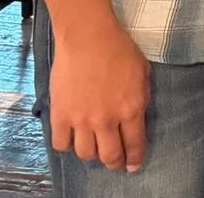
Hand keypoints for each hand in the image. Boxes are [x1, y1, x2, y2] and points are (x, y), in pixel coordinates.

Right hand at [47, 17, 151, 171]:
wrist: (89, 37)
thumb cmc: (119, 49)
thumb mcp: (143, 74)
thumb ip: (142, 98)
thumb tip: (138, 116)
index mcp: (132, 108)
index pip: (135, 144)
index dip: (135, 158)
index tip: (134, 166)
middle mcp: (107, 119)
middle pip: (110, 156)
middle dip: (115, 163)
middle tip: (116, 164)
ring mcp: (82, 120)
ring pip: (86, 154)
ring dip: (92, 154)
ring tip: (95, 148)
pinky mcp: (60, 116)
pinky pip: (61, 144)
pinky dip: (68, 145)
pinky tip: (73, 138)